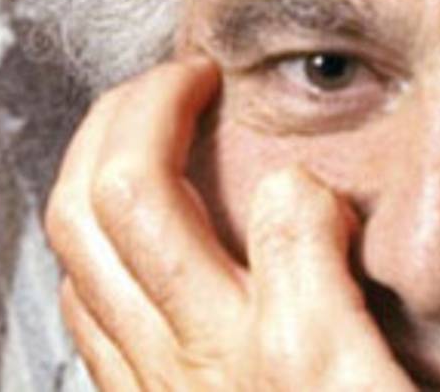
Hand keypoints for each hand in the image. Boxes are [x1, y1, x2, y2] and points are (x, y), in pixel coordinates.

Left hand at [44, 58, 415, 390]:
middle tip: (166, 81)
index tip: (214, 77)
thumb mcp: (361, 372)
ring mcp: (154, 388)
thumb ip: (313, 266)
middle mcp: (174, 358)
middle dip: (114, 120)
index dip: (173, 108)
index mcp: (230, 335)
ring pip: (77, 263)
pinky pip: (91, 320)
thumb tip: (292, 181)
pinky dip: (100, 254)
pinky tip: (140, 249)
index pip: (144, 188)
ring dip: (94, 177)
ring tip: (146, 139)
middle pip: (86, 212)